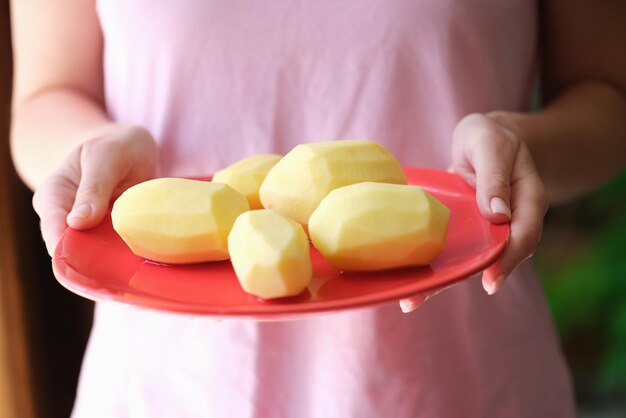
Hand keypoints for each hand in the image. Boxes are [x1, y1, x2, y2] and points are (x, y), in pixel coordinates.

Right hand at [32, 125, 157, 255]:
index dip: (68, 249)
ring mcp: (89, 232)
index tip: (91, 260)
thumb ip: (94, 188)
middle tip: (118, 266)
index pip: (53, 230)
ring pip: (93, 259)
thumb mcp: (107, 157)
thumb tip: (76, 224)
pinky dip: (127, 259)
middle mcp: (66, 219)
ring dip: (112, 264)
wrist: (135, 149)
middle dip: (92, 262)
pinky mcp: (111, 238)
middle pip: (71, 252)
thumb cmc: (117, 147)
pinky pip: (115, 256)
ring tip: (132, 264)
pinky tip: (140, 261)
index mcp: (53, 196)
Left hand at [400, 113, 548, 312]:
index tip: (492, 279)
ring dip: (444, 279)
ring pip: (470, 258)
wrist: (481, 138)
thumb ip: (494, 177)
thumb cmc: (489, 137)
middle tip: (432, 294)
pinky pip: (453, 249)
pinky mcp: (466, 229)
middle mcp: (509, 221)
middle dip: (467, 280)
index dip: (509, 258)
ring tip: (411, 300)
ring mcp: (486, 228)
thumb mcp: (491, 146)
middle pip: (496, 256)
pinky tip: (409, 281)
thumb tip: (498, 215)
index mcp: (527, 200)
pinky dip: (434, 264)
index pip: (524, 235)